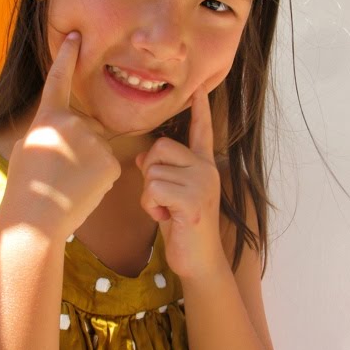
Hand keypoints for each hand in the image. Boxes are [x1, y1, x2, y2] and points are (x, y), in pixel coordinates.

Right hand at [10, 32, 120, 239]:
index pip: (59, 80)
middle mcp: (73, 122)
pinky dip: (99, 178)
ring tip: (68, 183)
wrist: (36, 217)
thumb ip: (52, 129)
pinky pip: (109, 165)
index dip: (67, 56)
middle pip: (88, 127)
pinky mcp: (110, 162)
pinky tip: (82, 189)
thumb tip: (73, 129)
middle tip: (60, 172)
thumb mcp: (30, 147)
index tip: (75, 36)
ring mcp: (93, 141)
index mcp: (48, 117)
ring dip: (89, 164)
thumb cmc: (27, 187)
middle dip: (80, 146)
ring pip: (99, 148)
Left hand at [136, 86, 226, 278]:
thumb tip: (143, 157)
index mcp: (203, 165)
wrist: (199, 261)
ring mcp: (203, 182)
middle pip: (160, 147)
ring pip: (153, 171)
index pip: (201, 131)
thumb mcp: (169, 195)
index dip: (200, 110)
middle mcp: (207, 169)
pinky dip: (151, 206)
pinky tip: (167, 218)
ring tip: (167, 211)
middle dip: (150, 172)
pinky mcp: (194, 199)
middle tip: (162, 198)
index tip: (198, 88)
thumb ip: (161, 172)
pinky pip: (154, 188)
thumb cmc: (182, 227)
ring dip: (149, 196)